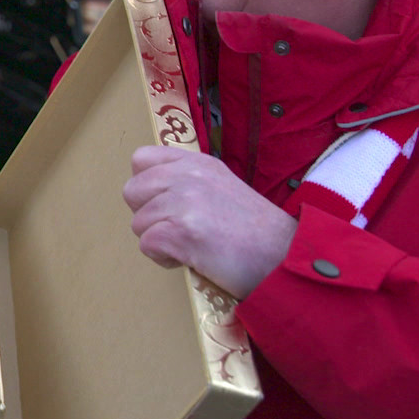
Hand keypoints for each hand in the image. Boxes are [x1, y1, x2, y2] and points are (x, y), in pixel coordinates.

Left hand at [123, 146, 296, 298]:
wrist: (287, 257)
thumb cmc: (258, 232)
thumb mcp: (223, 187)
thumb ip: (189, 183)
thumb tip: (154, 195)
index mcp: (197, 162)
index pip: (141, 159)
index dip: (146, 186)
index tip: (167, 205)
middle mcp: (188, 175)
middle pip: (131, 191)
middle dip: (148, 216)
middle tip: (178, 230)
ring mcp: (184, 201)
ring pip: (138, 223)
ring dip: (159, 241)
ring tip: (192, 246)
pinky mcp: (181, 231)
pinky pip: (147, 245)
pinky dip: (164, 259)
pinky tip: (191, 259)